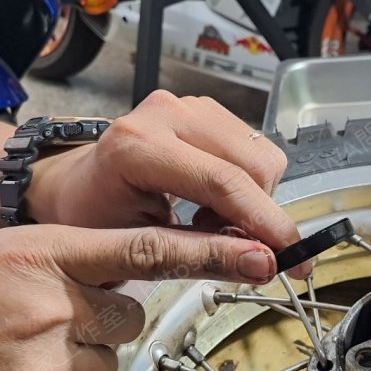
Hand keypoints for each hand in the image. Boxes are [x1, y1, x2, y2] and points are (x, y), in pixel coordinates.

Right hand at [0, 222, 280, 370]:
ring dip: (69, 369)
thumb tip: (114, 282)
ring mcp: (41, 366)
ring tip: (6, 364)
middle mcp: (46, 305)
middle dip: (95, 326)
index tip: (260, 253)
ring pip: (103, 367)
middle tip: (37, 330)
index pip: (144, 248)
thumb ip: (57, 264)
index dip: (211, 252)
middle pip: (126, 318)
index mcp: (35, 255)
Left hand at [26, 91, 309, 276]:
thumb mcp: (141, 246)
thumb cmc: (94, 218)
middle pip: (253, 165)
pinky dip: (245, 183)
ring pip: (261, 155)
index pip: (223, 182)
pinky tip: (213, 202)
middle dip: (260, 215)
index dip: (267, 223)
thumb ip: (203, 254)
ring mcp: (187, 106)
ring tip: (212, 223)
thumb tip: (265, 264)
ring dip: (252, 199)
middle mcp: (166, 114)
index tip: (296, 258)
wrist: (74, 185)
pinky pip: (252, 147)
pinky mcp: (203, 108)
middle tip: (234, 247)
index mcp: (138, 146)